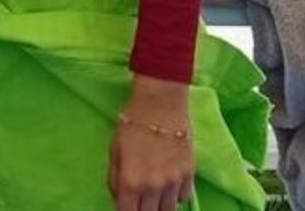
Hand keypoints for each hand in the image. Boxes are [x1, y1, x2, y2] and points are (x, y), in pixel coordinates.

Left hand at [108, 77, 195, 210]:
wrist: (160, 105)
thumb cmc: (131, 124)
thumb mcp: (114, 151)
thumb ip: (115, 179)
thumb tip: (120, 197)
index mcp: (130, 182)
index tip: (126, 206)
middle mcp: (153, 188)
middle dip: (142, 209)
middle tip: (139, 199)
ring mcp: (174, 183)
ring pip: (168, 210)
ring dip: (159, 205)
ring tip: (153, 192)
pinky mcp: (190, 176)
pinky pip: (183, 198)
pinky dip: (175, 195)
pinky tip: (168, 183)